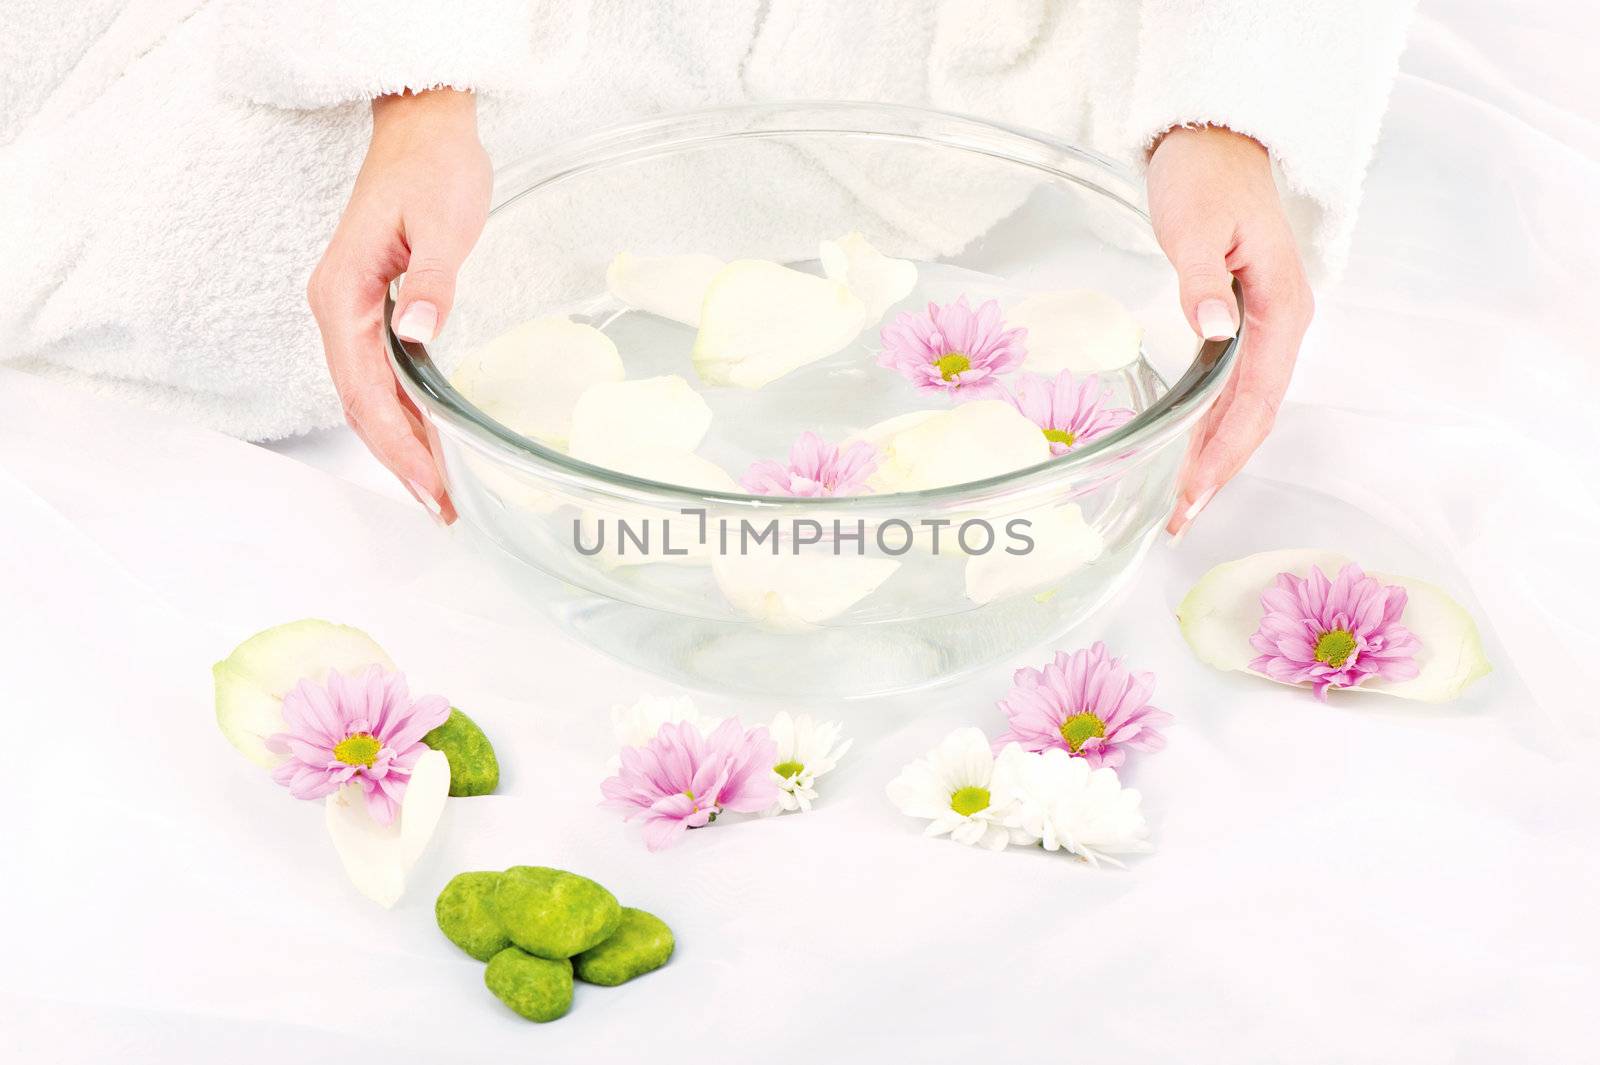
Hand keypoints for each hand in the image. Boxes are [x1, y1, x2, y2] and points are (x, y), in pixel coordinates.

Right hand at [307, 89, 492, 521]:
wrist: (422, 127)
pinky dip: (404, 415)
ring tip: (440, 490)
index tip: (429, 483)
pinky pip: (380, 376)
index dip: (397, 443)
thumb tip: (418, 333)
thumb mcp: (445, 222)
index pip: (365, 389)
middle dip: (399, 459)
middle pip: (360, 404)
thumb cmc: (434, 167)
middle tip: (441, 506)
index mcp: (342, 293)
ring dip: (401, 444)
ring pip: (367, 396)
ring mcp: (350, 311)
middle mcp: (336, 308)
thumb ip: (434, 280)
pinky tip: (431, 439)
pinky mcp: (371, 308)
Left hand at [1146, 125, 1313, 538]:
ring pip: (1245, 407)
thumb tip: (1214, 330)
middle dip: (1221, 469)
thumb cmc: (1205, 176)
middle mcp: (1283, 324)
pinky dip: (1213, 424)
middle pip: (1255, 415)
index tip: (1194, 491)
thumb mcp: (1195, 226)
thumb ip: (1202, 281)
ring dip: (1217, 454)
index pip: (1255, 399)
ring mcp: (1266, 325)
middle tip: (1181, 516)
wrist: (1213, 139)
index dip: (1225, 450)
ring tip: (1183, 501)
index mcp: (1282, 308)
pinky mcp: (1244, 321)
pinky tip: (1191, 449)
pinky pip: (1234, 387)